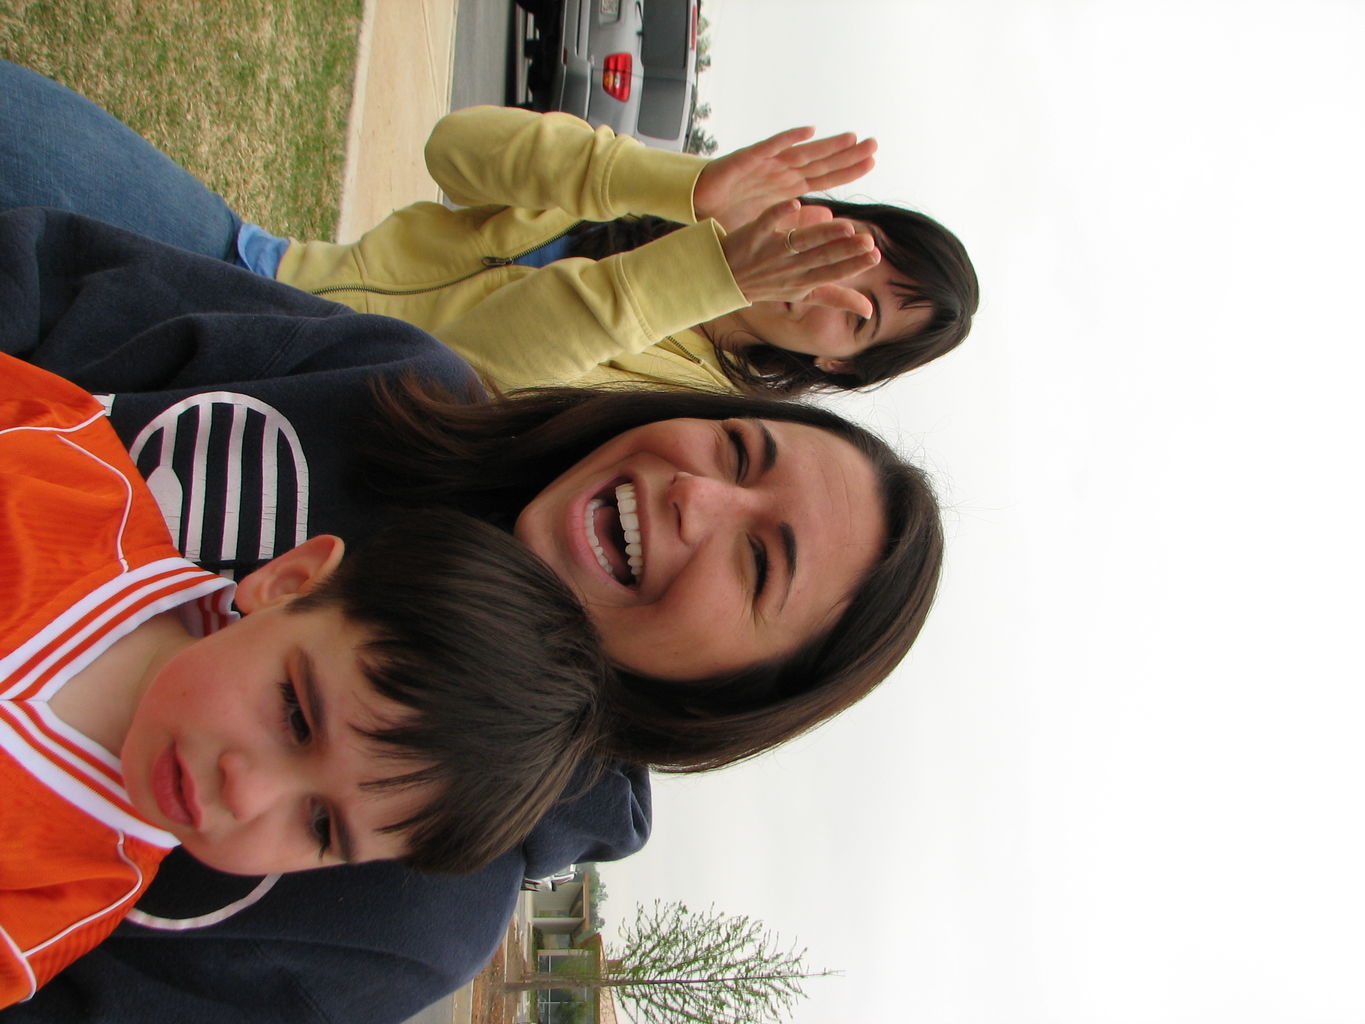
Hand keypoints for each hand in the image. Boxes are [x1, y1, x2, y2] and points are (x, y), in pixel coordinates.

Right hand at [694, 127, 876, 232]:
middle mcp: (781, 171)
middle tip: (874, 144)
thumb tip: (828, 217)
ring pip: (802, 152)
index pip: (824, 177)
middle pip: (820, 162)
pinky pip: (770, 146)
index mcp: (788, 186)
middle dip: (846, 153)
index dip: (847, 170)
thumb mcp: (773, 223)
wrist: (698, 206)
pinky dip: (788, 139)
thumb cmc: (731, 211)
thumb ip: (800, 221)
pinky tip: (808, 131)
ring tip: (851, 137)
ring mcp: (766, 164)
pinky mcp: (747, 159)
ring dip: (826, 145)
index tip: (872, 162)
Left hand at [720, 201, 879, 316]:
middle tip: (868, 241)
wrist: (723, 278)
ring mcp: (771, 252)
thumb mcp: (804, 295)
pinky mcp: (753, 236)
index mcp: (803, 282)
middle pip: (820, 257)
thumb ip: (836, 298)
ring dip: (822, 234)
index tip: (875, 256)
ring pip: (800, 242)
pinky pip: (767, 224)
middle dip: (845, 250)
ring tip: (845, 226)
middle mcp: (789, 268)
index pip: (832, 273)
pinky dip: (779, 215)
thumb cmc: (769, 285)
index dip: (853, 266)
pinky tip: (795, 205)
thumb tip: (869, 311)